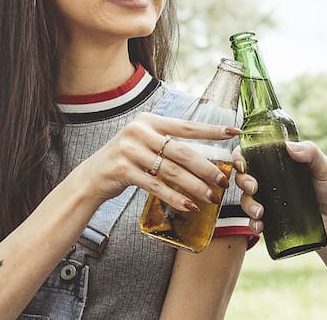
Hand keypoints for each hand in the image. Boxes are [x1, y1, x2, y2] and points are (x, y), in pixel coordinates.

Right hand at [75, 111, 239, 211]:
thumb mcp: (144, 143)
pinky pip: (156, 186)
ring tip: (212, 197)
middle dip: (207, 167)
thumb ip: (168, 143)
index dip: (211, 130)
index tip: (235, 132)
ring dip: (195, 186)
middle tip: (224, 180)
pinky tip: (189, 205)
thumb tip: (206, 155)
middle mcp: (139, 132)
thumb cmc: (125, 160)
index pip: (186, 125)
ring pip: (172, 170)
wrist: (91, 177)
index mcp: (149, 121)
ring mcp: (129, 150)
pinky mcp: (123, 171)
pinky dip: (175, 197)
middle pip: (182, 151)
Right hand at [232, 140, 326, 233]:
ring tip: (260, 212)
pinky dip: (252, 223)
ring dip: (247, 204)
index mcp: (277, 164)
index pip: (251, 155)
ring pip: (245, 199)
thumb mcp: (323, 167)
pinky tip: (259, 225)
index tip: (242, 163)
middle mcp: (269, 181)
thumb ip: (311, 152)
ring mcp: (269, 201)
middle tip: (253, 187)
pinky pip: (253, 221)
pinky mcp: (271, 220)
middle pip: (243, 176)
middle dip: (242, 181)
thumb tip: (289, 146)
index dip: (239, 157)